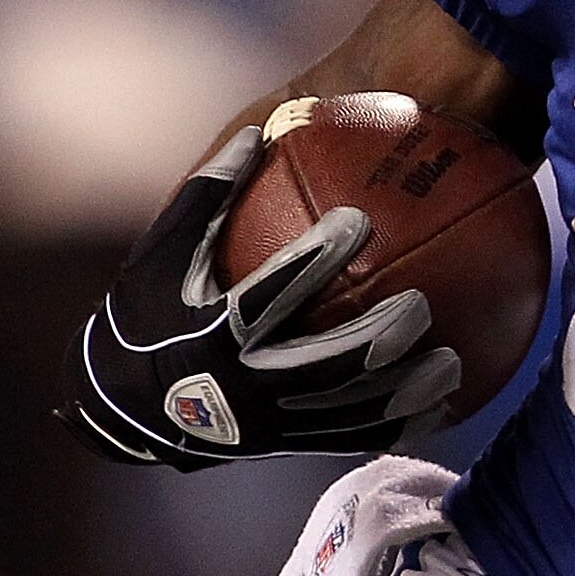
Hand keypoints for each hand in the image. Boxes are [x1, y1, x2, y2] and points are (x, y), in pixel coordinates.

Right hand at [59, 127, 459, 468]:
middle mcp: (244, 387)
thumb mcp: (161, 256)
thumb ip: (207, 198)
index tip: (356, 221)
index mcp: (212, 336)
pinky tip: (442, 408)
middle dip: (376, 337)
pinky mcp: (285, 444)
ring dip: (403, 392)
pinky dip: (396, 426)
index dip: (312, 260)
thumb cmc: (146, 316)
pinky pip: (349, 440)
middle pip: (323, 366)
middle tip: (421, 305)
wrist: (120, 408)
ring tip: (454, 366)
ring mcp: (268, 425)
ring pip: (346, 414)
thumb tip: (257, 130)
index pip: (268, 295)